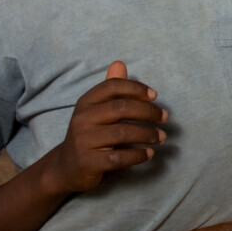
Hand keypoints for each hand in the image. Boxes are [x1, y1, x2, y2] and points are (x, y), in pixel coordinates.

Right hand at [44, 61, 164, 194]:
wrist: (67, 167)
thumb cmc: (89, 134)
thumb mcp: (96, 110)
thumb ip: (110, 90)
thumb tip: (119, 63)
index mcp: (86, 102)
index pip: (112, 86)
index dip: (136, 88)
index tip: (155, 96)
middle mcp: (82, 119)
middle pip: (121, 108)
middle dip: (148, 111)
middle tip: (164, 117)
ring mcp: (84, 141)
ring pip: (122, 133)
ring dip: (147, 134)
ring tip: (161, 137)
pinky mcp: (88, 162)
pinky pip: (119, 157)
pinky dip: (138, 155)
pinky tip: (149, 153)